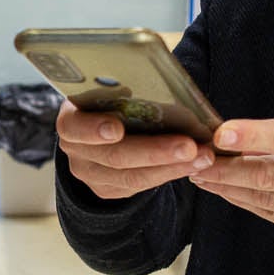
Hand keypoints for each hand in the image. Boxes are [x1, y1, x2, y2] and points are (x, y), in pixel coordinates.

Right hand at [55, 101, 211, 199]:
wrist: (96, 129)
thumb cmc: (107, 101)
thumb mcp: (107, 91)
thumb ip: (122, 90)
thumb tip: (158, 84)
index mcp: (70, 121)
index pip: (76, 128)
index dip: (94, 129)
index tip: (117, 128)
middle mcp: (76, 152)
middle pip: (115, 156)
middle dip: (155, 152)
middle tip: (189, 146)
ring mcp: (91, 175)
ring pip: (132, 177)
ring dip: (172, 167)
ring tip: (203, 157)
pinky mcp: (108, 190)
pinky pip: (141, 187)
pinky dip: (171, 174)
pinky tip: (194, 164)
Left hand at [186, 119, 273, 248]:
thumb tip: (234, 142)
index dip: (252, 136)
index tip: (220, 133)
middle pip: (270, 177)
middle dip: (227, 170)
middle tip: (197, 162)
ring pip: (267, 201)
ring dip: (230, 189)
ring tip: (205, 177)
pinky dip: (248, 204)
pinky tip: (229, 193)